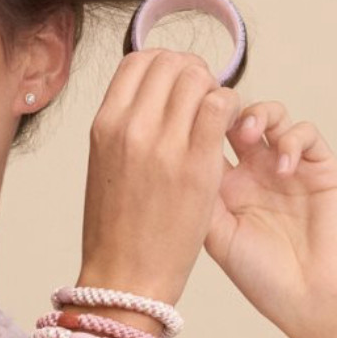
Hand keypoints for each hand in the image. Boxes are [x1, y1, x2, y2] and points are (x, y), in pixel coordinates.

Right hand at [79, 48, 241, 305]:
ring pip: (199, 78)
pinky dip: (231, 109)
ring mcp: (164, 143)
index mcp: (104, 124)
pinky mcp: (197, 164)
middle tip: (205, 100)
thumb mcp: (105, 165)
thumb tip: (151, 98)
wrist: (125, 276)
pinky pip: (221, 106)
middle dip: (195, 73)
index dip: (166, 64)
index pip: (138, 60)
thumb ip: (124, 128)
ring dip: (215, 90)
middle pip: (172, 62)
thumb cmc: (116, 228)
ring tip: (218, 120)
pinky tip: (231, 133)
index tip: (179, 85)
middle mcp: (130, 126)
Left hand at [202, 100, 336, 337]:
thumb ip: (198, 192)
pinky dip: (291, 140)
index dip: (197, 121)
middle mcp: (255, 171)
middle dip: (226, 108)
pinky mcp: (322, 169)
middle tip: (216, 116)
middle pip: (237, 117)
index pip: (206, 137)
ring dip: (259, 115)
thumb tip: (175, 149)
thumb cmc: (260, 275)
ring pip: (273, 115)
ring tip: (248, 135)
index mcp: (225, 185)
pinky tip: (281, 168)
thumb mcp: (214, 234)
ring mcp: (289, 167)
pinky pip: (306, 133)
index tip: (185, 117)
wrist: (310, 298)